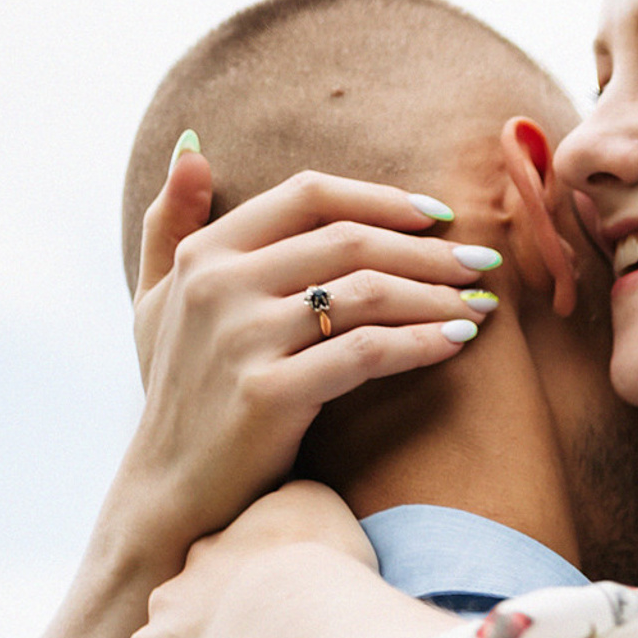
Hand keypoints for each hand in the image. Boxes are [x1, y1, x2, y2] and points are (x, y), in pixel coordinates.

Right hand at [115, 149, 494, 557]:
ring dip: (436, 296)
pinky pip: (366, 353)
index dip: (382, 200)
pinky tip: (457, 342)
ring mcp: (242, 338)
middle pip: (349, 242)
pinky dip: (420, 342)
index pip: (308, 196)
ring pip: (365, 293)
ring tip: (482, 307)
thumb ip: (170, 223)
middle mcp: (219, 284)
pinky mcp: (269, 393)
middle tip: (483, 265)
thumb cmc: (178, 394)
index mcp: (203, 252)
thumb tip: (192, 150)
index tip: (440, 216)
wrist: (170, 487)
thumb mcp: (155, 299)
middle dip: (428, 251)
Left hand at [129, 485, 376, 637]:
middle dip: (197, 636)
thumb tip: (290, 499)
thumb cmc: (317, 566)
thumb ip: (298, 498)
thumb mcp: (316, 504)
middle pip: (175, 617)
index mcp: (206, 555)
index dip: (234, 585)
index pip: (209, 566)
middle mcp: (170, 599)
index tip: (257, 603)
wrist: (292, 622)